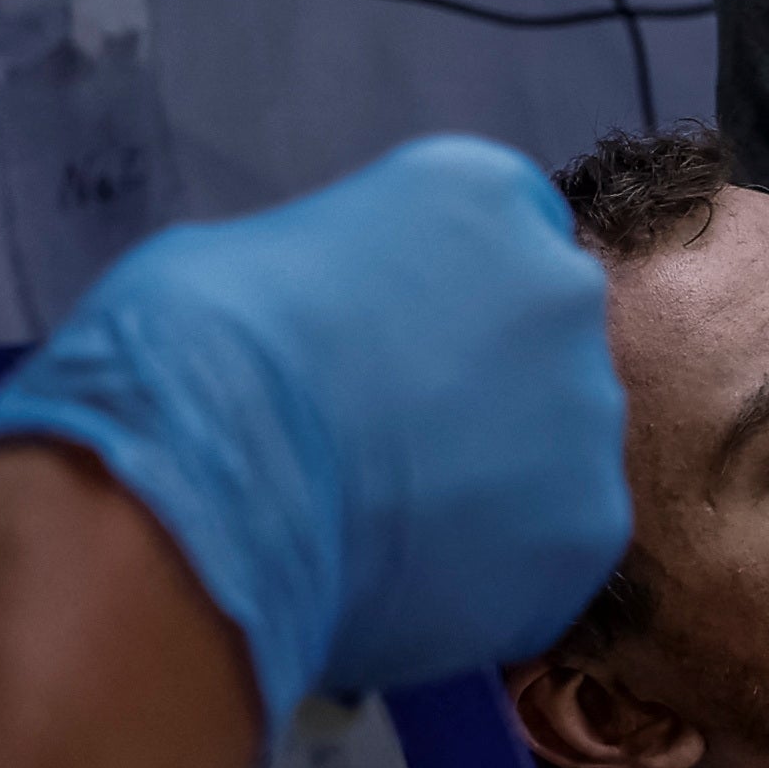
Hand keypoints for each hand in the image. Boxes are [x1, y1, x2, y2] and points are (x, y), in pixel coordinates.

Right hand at [0, 137, 626, 745]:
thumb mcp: (236, 257)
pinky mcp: (589, 522)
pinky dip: (496, 562)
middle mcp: (560, 287)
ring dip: (492, 474)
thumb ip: (327, 270)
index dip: (434, 298)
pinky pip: (552, 541)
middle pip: (536, 339)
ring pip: (555, 443)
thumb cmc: (179, 364)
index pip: (493, 235)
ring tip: (381, 518)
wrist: (191, 508)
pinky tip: (406, 574)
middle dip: (476, 384)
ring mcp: (587, 409)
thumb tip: (329, 310)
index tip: (381, 348)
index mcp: (479, 193)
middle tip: (382, 441)